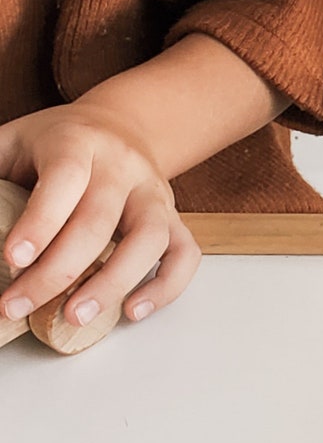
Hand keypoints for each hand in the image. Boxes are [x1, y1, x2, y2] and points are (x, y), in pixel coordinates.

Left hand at [0, 95, 200, 328]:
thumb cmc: (55, 143)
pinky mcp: (173, 216)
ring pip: (150, 236)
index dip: (41, 220)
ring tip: (75, 317)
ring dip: (113, 281)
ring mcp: (153, 191)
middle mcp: (124, 166)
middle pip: (100, 219)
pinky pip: (185, 252)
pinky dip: (167, 285)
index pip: (66, 178)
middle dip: (57, 271)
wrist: (120, 125)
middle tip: (16, 306)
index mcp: (79, 142)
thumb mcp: (11, 143)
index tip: (13, 259)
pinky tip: (133, 310)